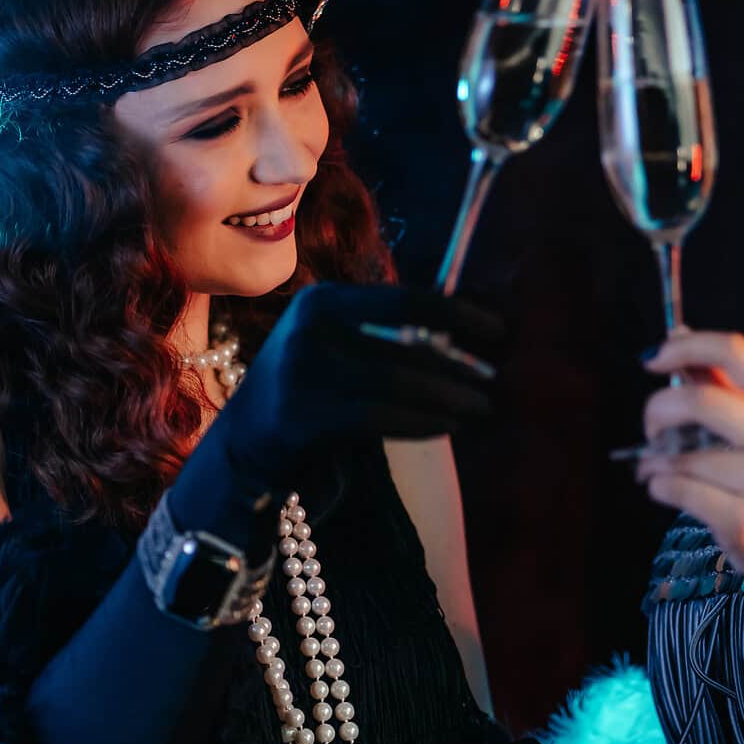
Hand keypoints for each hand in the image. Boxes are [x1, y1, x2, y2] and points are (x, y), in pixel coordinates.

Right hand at [173, 282, 502, 530]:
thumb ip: (390, 336)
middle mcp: (309, 329)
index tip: (499, 327)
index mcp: (324, 301)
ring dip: (448, 397)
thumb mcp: (341, 346)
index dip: (457, 312)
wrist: (243, 444)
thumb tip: (468, 337)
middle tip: (498, 381)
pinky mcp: (300, 416)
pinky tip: (448, 425)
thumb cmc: (312, 391)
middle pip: (404, 346)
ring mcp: (300, 372)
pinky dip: (421, 421)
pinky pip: (378, 417)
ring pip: (396, 383)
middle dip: (459, 366)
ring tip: (482, 406)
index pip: (404, 299)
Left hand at [634, 330, 743, 603]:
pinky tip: (663, 487)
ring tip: (654, 465)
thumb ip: (726, 384)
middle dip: (657, 409)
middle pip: (699, 400)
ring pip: (680, 451)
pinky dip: (657, 484)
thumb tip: (678, 335)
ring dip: (653, 457)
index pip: (734, 351)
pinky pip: (675, 487)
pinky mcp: (743, 519)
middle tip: (651, 427)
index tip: (653, 359)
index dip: (685, 347)